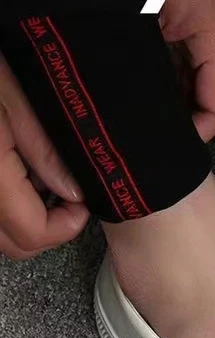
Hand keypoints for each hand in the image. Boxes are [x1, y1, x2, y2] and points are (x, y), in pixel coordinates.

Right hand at [0, 54, 88, 258]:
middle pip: (11, 243)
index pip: (30, 233)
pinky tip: (21, 174)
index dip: (65, 227)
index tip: (84, 202)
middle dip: (46, 229)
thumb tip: (75, 195)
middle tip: (69, 198)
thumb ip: (46, 151)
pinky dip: (8, 204)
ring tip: (44, 184)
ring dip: (24, 220)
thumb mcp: (19, 94)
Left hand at [137, 0, 214, 142]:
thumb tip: (169, 119)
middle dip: (183, 121)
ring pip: (199, 85)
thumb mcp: (153, 20)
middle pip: (211, 101)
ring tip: (142, 108)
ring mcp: (210, 25)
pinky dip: (167, 79)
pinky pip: (188, 64)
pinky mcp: (193, 19)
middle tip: (149, 133)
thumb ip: (167, 73)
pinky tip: (143, 79)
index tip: (166, 147)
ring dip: (174, 100)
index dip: (194, 135)